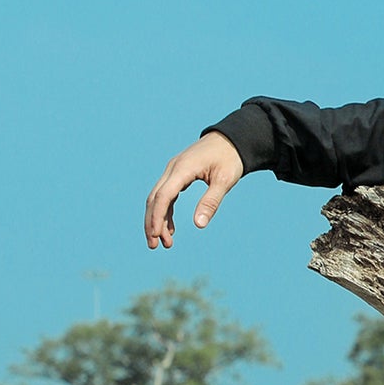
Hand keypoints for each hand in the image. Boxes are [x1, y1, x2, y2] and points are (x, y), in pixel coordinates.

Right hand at [144, 131, 248, 248]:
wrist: (231, 139)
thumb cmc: (230, 158)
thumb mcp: (224, 180)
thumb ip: (211, 201)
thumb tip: (198, 225)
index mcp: (183, 169)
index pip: (163, 196)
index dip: (157, 217)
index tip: (156, 236)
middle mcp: (173, 169)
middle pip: (154, 198)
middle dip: (152, 223)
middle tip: (155, 246)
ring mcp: (174, 170)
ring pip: (158, 198)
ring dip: (158, 220)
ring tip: (165, 243)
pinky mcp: (178, 174)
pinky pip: (166, 195)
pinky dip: (166, 212)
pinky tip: (171, 228)